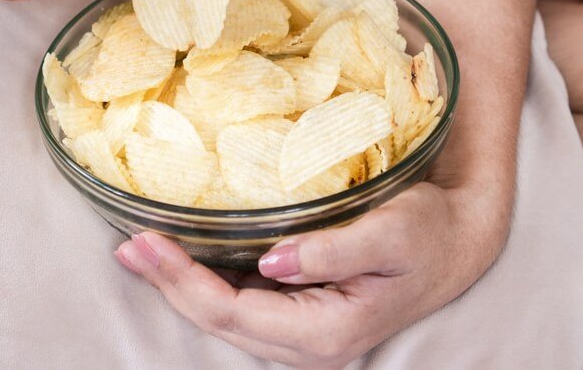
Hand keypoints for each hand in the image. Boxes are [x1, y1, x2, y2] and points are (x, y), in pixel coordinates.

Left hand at [114, 180, 510, 367]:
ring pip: (224, 318)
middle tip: (125, 244)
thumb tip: (272, 263)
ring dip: (180, 286)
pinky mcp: (301, 320)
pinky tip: (182, 259)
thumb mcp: (390, 233)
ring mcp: (303, 340)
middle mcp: (308, 349)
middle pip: (217, 321)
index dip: (181, 280)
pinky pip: (241, 307)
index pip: (231, 311)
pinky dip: (205, 282)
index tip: (143, 241)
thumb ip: (332, 251)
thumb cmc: (427, 232)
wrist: (457, 242)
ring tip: (139, 250)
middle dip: (167, 284)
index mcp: (325, 334)